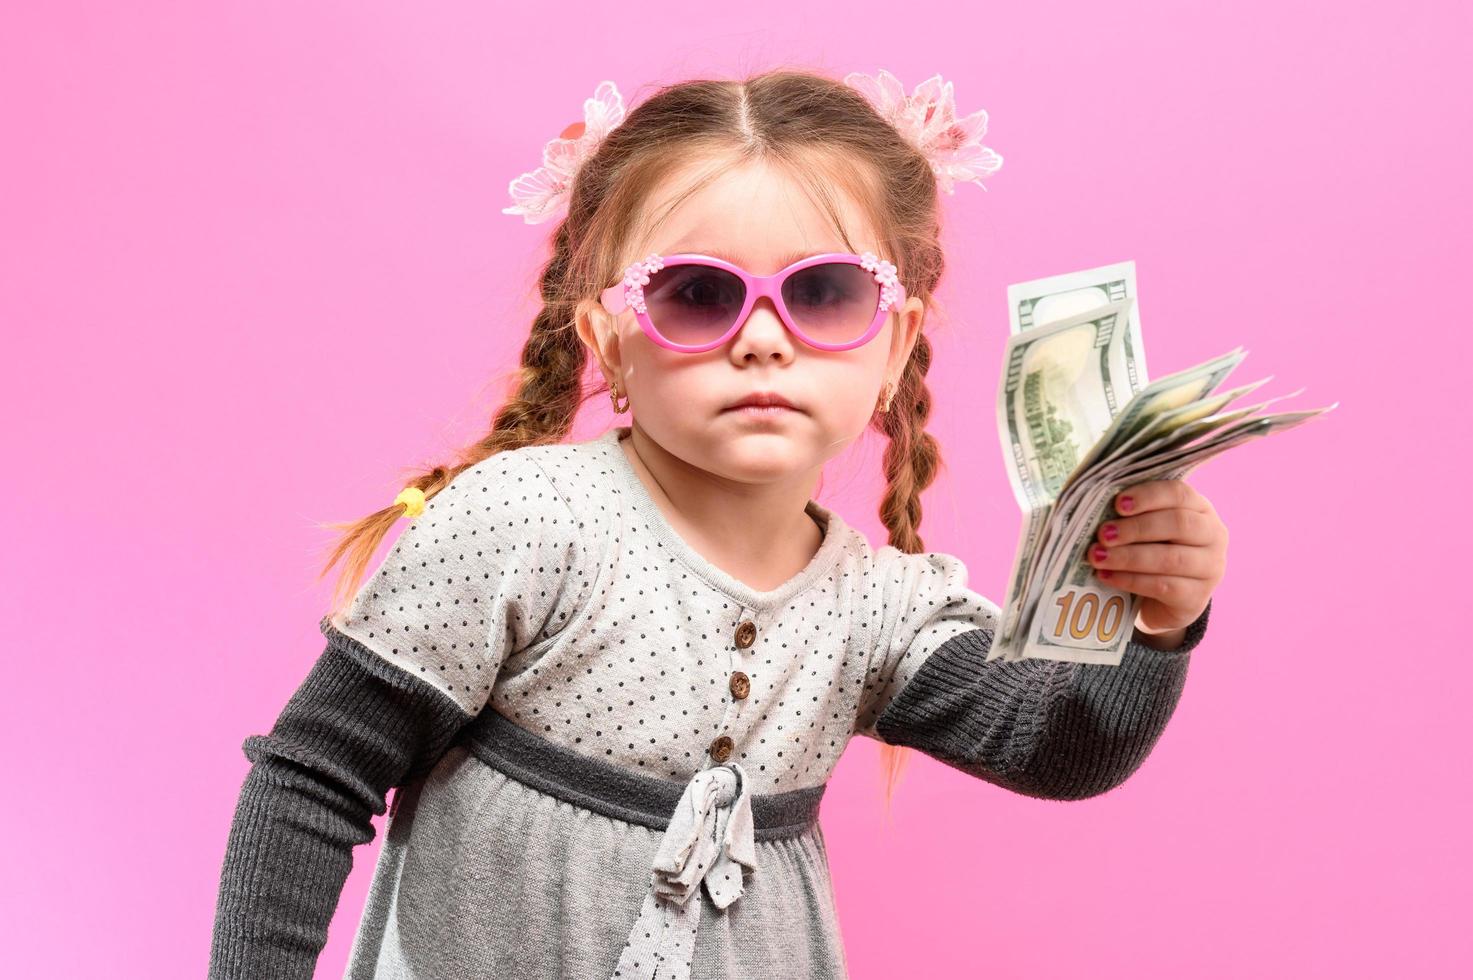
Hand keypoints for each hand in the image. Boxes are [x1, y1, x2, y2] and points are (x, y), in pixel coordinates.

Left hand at [1086, 479, 1226, 635]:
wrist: (1165, 601)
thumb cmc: (1152, 552)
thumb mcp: (1147, 530)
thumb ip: (1132, 514)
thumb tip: (1096, 504)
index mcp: (1201, 509)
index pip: (1180, 494)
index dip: (1149, 496)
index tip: (1118, 504)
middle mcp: (1213, 536)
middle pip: (1178, 524)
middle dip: (1136, 528)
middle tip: (1103, 534)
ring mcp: (1210, 568)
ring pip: (1169, 558)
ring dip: (1128, 556)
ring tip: (1097, 556)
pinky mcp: (1197, 597)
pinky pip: (1162, 586)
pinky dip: (1130, 580)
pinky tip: (1106, 576)